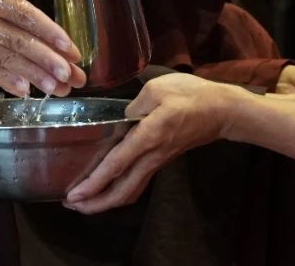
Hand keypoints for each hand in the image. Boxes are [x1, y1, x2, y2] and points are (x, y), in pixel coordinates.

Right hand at [0, 0, 85, 96]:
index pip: (28, 18)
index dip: (51, 34)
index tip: (72, 49)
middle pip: (24, 45)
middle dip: (52, 62)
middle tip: (75, 78)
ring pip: (10, 62)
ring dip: (36, 76)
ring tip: (59, 89)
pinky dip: (6, 82)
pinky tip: (24, 91)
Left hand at [64, 73, 242, 212]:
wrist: (222, 111)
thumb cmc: (191, 95)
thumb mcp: (158, 88)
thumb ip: (134, 104)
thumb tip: (122, 118)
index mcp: (148, 136)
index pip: (116, 165)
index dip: (94, 182)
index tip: (74, 195)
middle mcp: (151, 155)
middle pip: (122, 190)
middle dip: (96, 203)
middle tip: (72, 207)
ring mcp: (158, 160)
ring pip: (131, 190)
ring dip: (107, 201)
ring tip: (86, 203)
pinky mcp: (162, 160)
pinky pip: (138, 183)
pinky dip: (121, 191)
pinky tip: (111, 189)